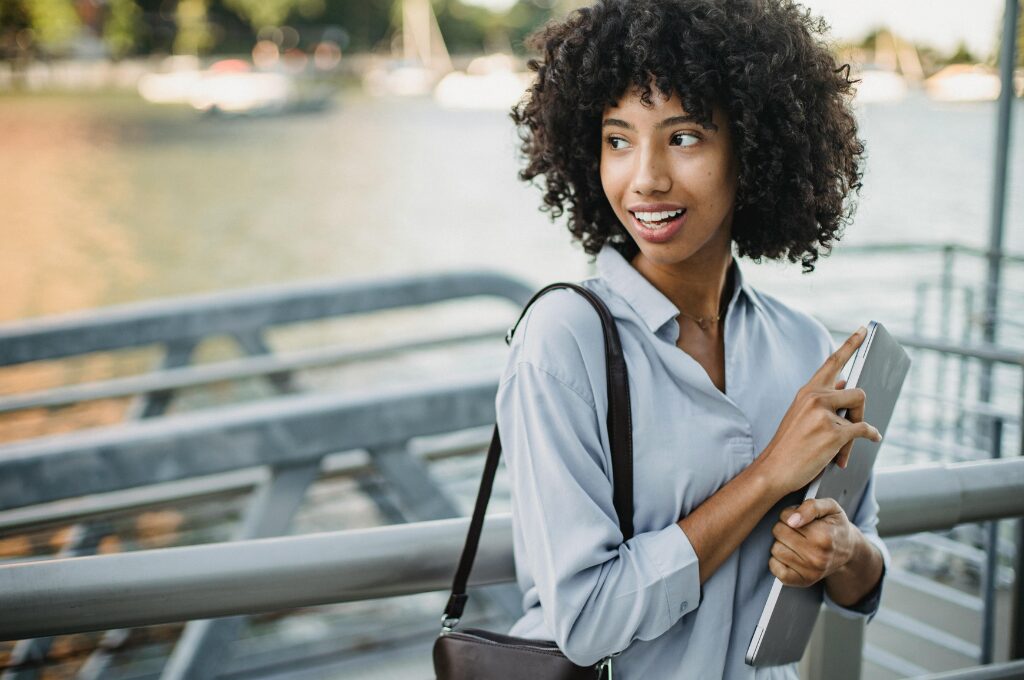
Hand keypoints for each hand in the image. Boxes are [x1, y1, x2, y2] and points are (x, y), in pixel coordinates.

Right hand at [757, 327, 881, 495]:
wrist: (773, 469)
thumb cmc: (788, 446)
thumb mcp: (801, 416)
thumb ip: (824, 399)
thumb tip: (846, 384)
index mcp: (807, 392)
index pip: (832, 362)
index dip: (850, 345)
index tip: (863, 330)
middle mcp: (815, 397)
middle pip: (857, 392)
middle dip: (860, 411)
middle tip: (854, 423)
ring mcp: (824, 413)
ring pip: (859, 413)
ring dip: (858, 430)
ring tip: (845, 447)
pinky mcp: (834, 432)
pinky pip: (863, 430)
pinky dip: (870, 436)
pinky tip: (872, 439)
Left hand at [768, 498, 856, 586]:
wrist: (847, 550)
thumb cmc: (834, 526)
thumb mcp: (830, 507)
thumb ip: (811, 506)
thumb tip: (791, 520)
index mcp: (823, 536)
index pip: (785, 517)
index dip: (789, 514)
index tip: (799, 518)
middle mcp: (817, 556)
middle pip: (778, 532)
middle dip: (784, 527)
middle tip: (797, 530)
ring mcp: (810, 571)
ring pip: (775, 549)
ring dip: (781, 543)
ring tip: (794, 542)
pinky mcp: (803, 581)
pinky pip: (775, 569)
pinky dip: (777, 561)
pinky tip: (789, 555)